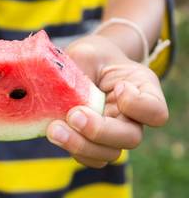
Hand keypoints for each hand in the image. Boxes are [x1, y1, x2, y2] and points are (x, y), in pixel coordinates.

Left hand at [46, 35, 168, 167]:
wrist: (88, 66)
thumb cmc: (92, 56)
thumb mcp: (88, 52)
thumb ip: (80, 67)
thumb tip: (60, 92)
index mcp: (143, 90)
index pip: (155, 111)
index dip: (137, 105)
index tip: (117, 87)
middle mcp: (133, 117)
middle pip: (131, 138)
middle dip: (99, 130)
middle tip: (73, 115)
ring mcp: (114, 133)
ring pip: (109, 154)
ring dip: (81, 145)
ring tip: (55, 129)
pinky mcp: (93, 142)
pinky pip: (89, 157)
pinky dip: (72, 149)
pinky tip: (54, 132)